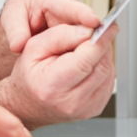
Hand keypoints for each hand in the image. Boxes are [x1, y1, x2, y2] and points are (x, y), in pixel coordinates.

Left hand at [0, 0, 100, 53]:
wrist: (20, 20)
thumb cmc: (17, 13)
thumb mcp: (11, 18)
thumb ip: (14, 30)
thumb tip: (18, 44)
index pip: (69, 6)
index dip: (84, 14)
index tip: (94, 22)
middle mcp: (67, 10)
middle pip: (85, 22)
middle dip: (94, 33)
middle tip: (102, 45)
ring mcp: (73, 24)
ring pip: (87, 35)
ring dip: (92, 46)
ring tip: (99, 59)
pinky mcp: (76, 37)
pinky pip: (84, 45)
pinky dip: (87, 54)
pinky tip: (91, 65)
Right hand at [0, 22, 119, 127]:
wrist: (27, 104)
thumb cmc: (28, 76)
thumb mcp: (33, 48)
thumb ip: (60, 36)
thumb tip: (87, 30)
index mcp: (52, 86)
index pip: (86, 59)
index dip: (100, 40)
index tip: (108, 26)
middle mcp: (71, 102)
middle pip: (102, 65)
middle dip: (103, 44)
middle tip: (98, 32)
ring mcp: (85, 109)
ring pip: (108, 73)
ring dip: (103, 56)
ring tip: (87, 49)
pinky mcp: (94, 109)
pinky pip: (108, 82)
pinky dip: (103, 68)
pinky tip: (89, 64)